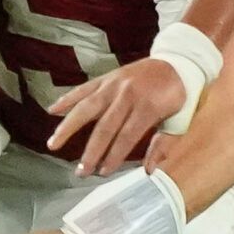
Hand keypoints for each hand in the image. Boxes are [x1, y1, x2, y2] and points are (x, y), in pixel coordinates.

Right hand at [46, 58, 184, 175]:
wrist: (178, 60)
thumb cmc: (180, 96)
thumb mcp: (179, 121)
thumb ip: (163, 145)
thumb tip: (148, 170)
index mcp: (148, 106)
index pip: (126, 136)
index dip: (113, 156)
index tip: (103, 172)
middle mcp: (127, 94)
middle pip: (104, 126)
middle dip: (91, 151)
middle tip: (80, 171)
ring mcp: (114, 84)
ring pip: (86, 107)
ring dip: (68, 126)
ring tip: (53, 144)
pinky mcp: (106, 78)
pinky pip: (83, 89)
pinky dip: (67, 99)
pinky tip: (52, 111)